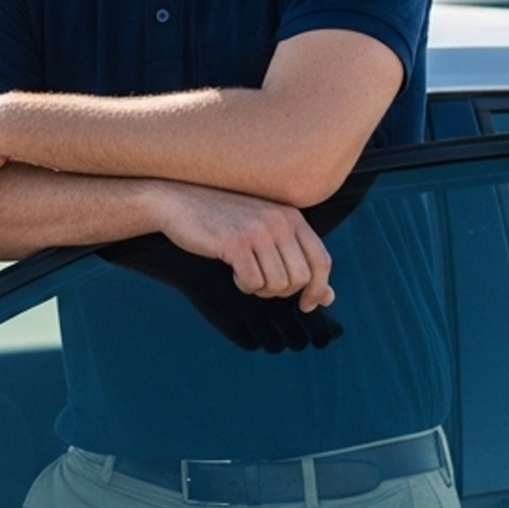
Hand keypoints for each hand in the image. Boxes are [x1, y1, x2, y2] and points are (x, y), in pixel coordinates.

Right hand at [146, 181, 336, 311]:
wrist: (180, 202)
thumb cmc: (225, 221)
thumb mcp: (267, 235)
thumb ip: (298, 261)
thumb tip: (328, 298)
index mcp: (292, 216)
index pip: (322, 261)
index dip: (318, 289)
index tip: (307, 305)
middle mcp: (279, 221)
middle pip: (300, 278)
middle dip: (283, 292)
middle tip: (263, 284)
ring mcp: (257, 230)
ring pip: (277, 284)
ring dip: (261, 290)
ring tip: (246, 275)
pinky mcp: (234, 243)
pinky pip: (252, 283)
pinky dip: (243, 285)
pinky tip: (233, 271)